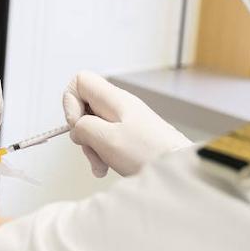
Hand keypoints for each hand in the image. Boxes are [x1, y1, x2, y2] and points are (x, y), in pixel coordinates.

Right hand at [61, 71, 190, 176]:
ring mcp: (127, 120)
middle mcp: (120, 105)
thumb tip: (77, 128)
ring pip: (95, 126)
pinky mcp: (132, 135)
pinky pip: (107, 139)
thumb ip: (83, 128)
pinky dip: (103, 153)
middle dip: (82, 132)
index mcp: (114, 99)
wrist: (179, 170)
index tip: (76, 124)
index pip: (81, 81)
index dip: (70, 102)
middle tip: (91, 148)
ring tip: (101, 165)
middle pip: (85, 107)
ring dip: (92, 147)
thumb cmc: (150, 154)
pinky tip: (108, 167)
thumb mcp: (107, 139)